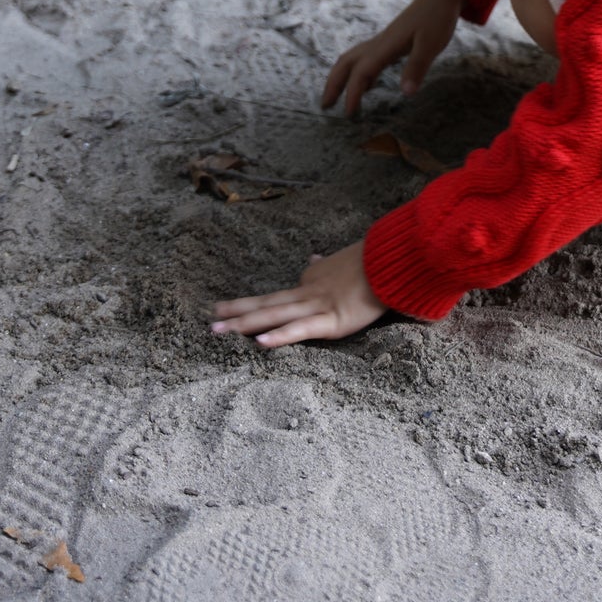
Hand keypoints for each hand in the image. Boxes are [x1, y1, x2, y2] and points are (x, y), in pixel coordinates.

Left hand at [211, 241, 385, 347]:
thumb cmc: (372, 264)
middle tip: (210, 318)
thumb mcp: (340, 262)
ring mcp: (317, 307)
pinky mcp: (332, 321)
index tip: (226, 308)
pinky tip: (259, 343)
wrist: (391, 261)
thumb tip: (312, 258)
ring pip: (274, 315)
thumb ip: (324, 265)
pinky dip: (280, 336)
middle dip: (236, 312)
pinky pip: (301, 330)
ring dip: (244, 323)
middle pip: (266, 304)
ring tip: (218, 330)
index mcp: (311, 281)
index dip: (250, 303)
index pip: (277, 295)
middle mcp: (307, 293)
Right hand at [321, 0, 462, 115]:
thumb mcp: (432, 44)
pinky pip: (364, 58)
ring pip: (352, 59)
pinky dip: (356, 72)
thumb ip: (417, 67)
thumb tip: (406, 93)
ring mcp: (382, 41)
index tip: (348, 114)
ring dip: (340, 77)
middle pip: (346, 63)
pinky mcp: (389, 41)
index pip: (362, 72)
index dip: (352, 93)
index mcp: (386, 46)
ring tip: (335, 97)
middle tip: (325, 106)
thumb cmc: (437, 18)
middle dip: (333, 84)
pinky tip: (364, 84)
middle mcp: (379, 44)